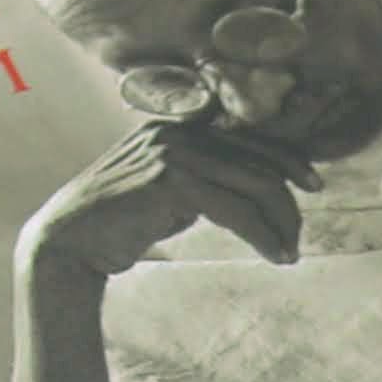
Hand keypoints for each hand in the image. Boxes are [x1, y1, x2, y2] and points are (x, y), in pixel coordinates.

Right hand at [21, 119, 312, 278]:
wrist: (68, 242)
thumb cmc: (118, 223)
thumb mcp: (167, 191)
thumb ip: (203, 180)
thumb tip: (251, 192)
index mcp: (177, 125)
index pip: (248, 136)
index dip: (287, 158)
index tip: (313, 184)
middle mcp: (178, 130)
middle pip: (259, 160)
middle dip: (287, 201)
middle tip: (298, 236)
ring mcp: (174, 151)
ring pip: (255, 185)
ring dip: (280, 224)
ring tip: (289, 253)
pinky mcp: (171, 181)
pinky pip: (237, 210)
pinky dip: (264, 236)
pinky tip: (276, 256)